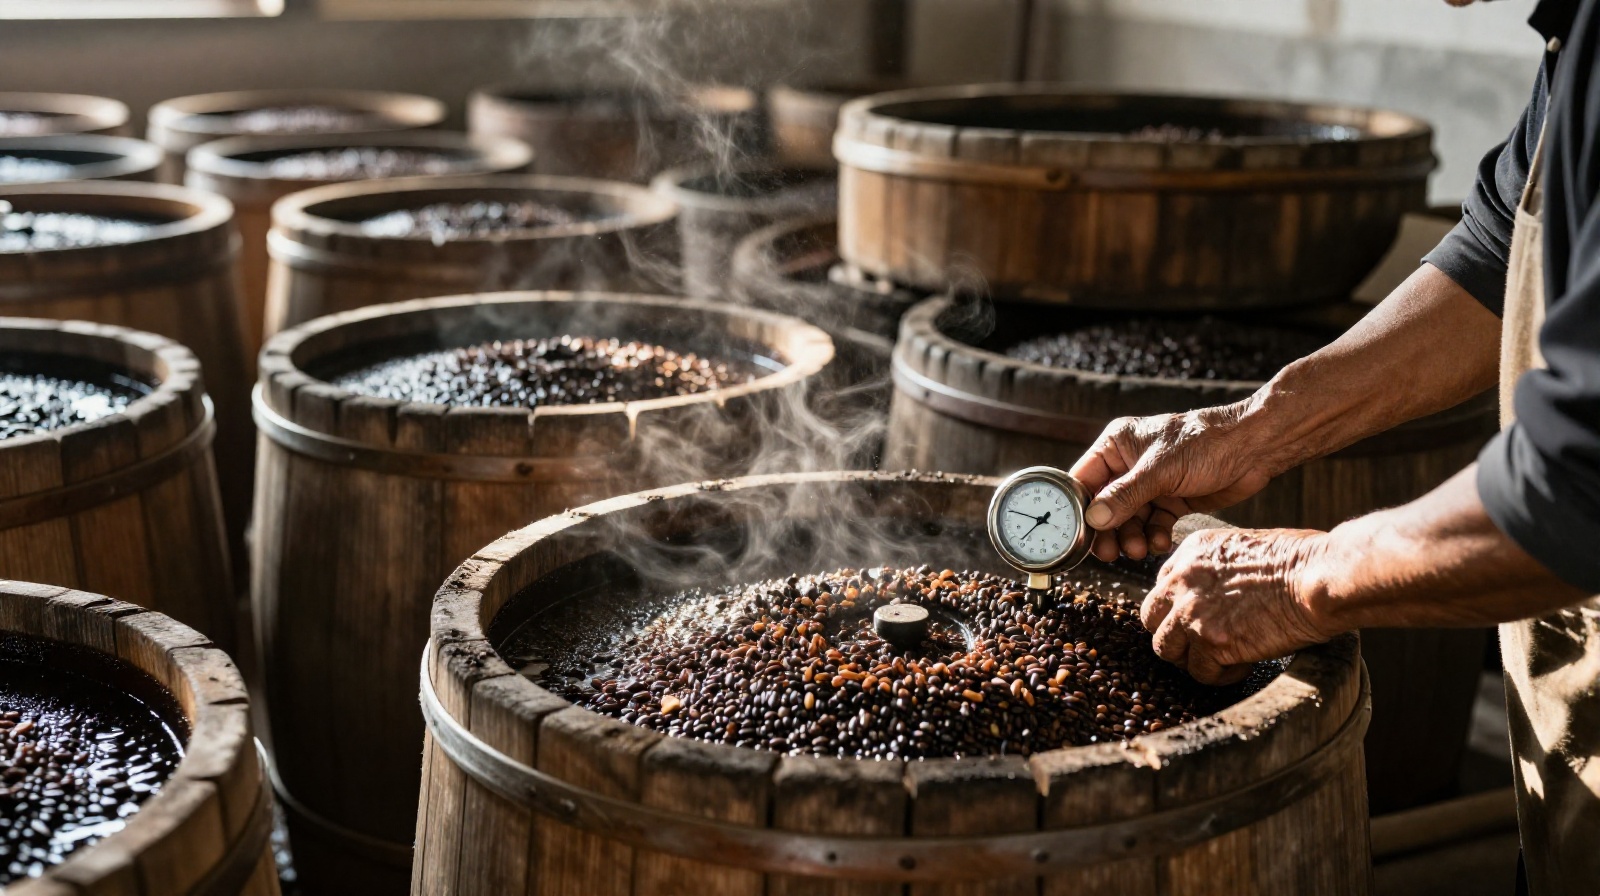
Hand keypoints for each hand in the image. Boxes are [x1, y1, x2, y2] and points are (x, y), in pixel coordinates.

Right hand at [1070, 402, 1283, 561]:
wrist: (1253, 448)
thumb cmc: (1205, 443)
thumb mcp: (1161, 471)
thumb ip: (1125, 496)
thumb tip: (1094, 520)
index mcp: (1116, 445)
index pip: (1084, 480)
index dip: (1079, 508)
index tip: (1078, 535)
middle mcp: (1129, 464)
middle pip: (1105, 505)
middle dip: (1109, 530)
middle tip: (1109, 553)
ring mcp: (1150, 484)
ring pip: (1129, 519)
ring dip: (1132, 536)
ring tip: (1140, 549)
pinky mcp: (1171, 500)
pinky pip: (1152, 523)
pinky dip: (1153, 535)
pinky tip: (1159, 542)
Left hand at [1142, 527, 1335, 683]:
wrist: (1317, 576)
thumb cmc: (1300, 559)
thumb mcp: (1246, 546)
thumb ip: (1219, 567)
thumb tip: (1220, 588)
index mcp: (1191, 552)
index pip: (1164, 586)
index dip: (1180, 606)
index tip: (1201, 617)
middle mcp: (1183, 581)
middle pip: (1153, 618)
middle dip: (1174, 633)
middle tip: (1204, 641)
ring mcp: (1192, 612)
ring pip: (1167, 649)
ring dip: (1192, 657)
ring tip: (1224, 656)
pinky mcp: (1211, 642)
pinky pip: (1201, 672)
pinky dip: (1221, 675)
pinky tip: (1245, 664)